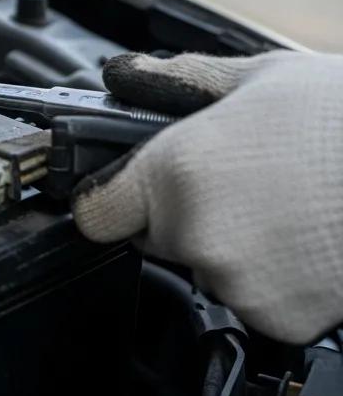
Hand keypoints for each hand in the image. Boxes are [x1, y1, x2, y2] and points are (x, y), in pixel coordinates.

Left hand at [72, 50, 342, 343]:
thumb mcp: (254, 76)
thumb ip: (174, 80)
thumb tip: (125, 73)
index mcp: (175, 171)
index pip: (94, 213)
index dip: (106, 200)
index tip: (119, 194)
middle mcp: (195, 232)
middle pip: (152, 237)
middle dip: (181, 213)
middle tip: (238, 182)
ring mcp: (237, 283)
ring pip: (203, 268)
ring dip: (228, 247)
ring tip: (280, 206)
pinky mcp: (278, 321)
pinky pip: (249, 301)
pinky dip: (269, 280)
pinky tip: (301, 239)